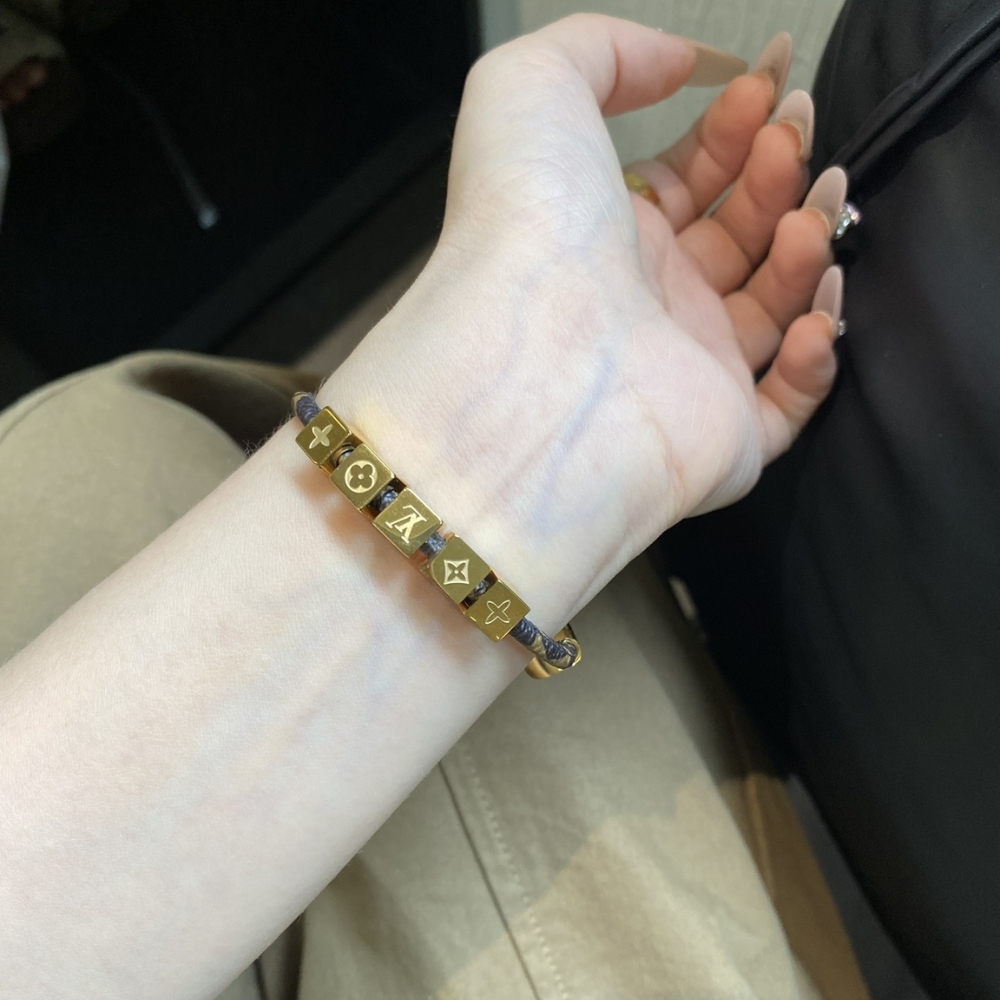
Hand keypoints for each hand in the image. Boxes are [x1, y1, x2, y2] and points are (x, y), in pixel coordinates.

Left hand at [324, 16, 845, 625]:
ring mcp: (685, 374)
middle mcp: (644, 303)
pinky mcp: (724, 440)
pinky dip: (815, 360)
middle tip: (797, 137)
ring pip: (771, 312)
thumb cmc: (527, 224)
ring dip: (806, 251)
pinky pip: (786, 405)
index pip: (687, 179)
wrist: (538, 363)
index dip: (735, 129)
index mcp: (601, 233)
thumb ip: (604, 52)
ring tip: (809, 213)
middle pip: (736, 237)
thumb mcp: (533, 89)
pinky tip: (814, 311)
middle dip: (778, 176)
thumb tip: (682, 65)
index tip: (774, 82)